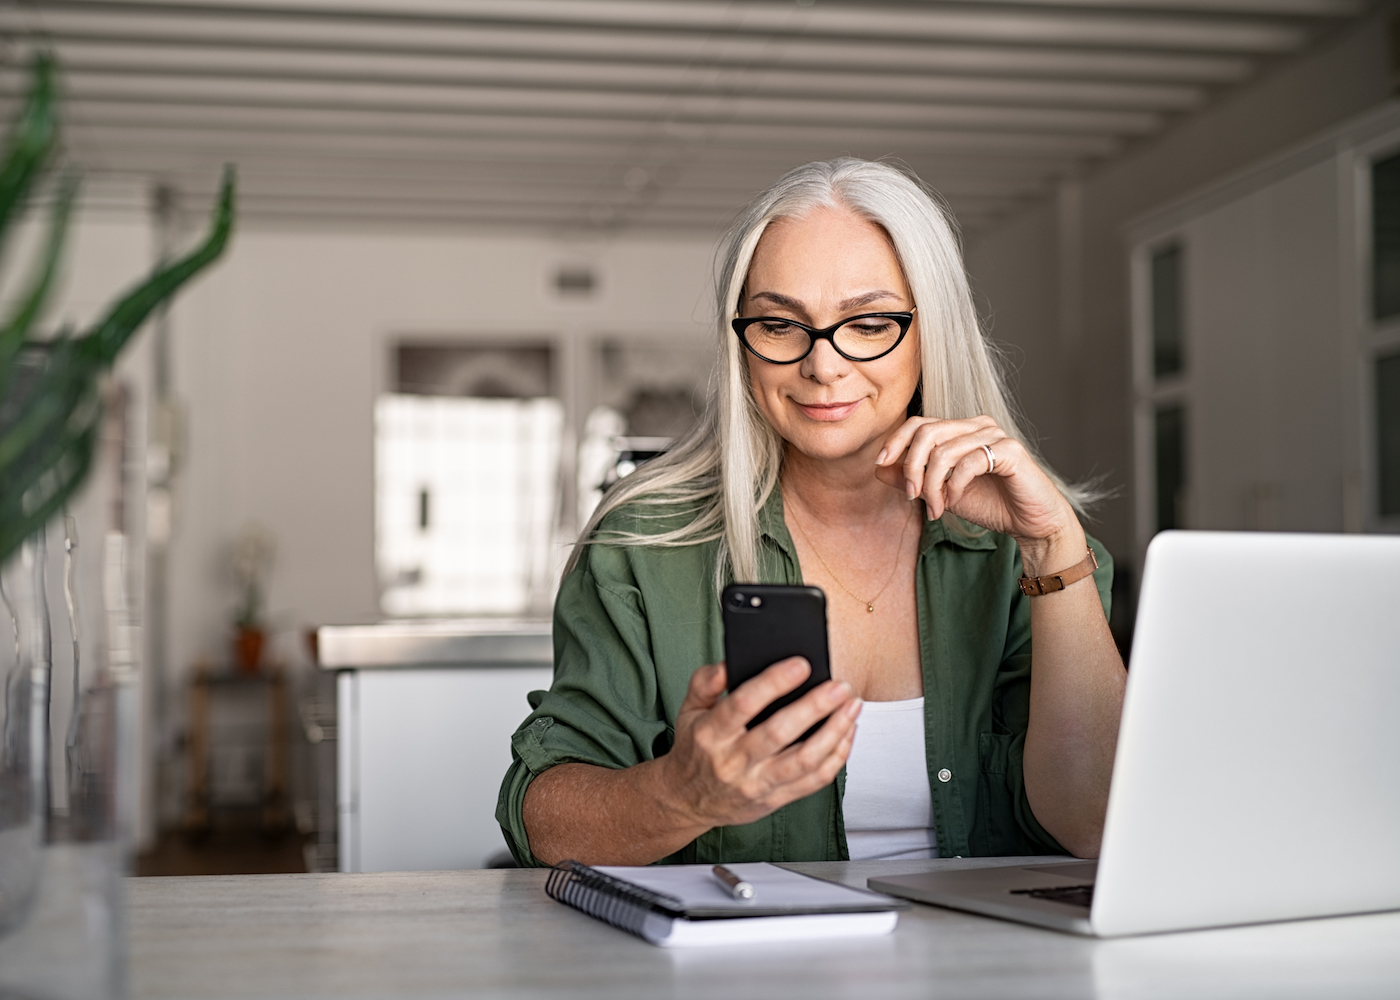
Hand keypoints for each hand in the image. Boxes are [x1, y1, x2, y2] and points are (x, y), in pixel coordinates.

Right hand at [657, 658, 860, 829]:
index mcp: (711, 734)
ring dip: (834, 732)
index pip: (743, 704)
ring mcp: (756, 784)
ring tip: (852, 706)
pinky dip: (836, 756)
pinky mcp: (775, 799)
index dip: (774, 683)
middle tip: (839, 685)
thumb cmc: (695, 750)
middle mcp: (734, 761)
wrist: (687, 801)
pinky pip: (813, 781)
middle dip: (815, 707)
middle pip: (780, 732)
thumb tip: (727, 663)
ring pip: (803, 760)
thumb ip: (704, 682)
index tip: (801, 665)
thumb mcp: (688, 710)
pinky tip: (847, 733)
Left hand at [874, 415, 1084, 574]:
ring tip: (937, 508)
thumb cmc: (990, 505)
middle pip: (927, 432)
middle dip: (912, 466)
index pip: (919, 422)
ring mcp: (996, 435)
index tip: (881, 463)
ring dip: (933, 485)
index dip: (896, 441)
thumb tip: (880, 468)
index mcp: (961, 430)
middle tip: (912, 496)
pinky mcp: (1010, 451)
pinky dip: (954, 486)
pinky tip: (954, 501)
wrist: (1030, 524)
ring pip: (945, 450)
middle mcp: (978, 426)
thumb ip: (912, 479)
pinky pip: (969, 462)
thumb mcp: (941, 493)